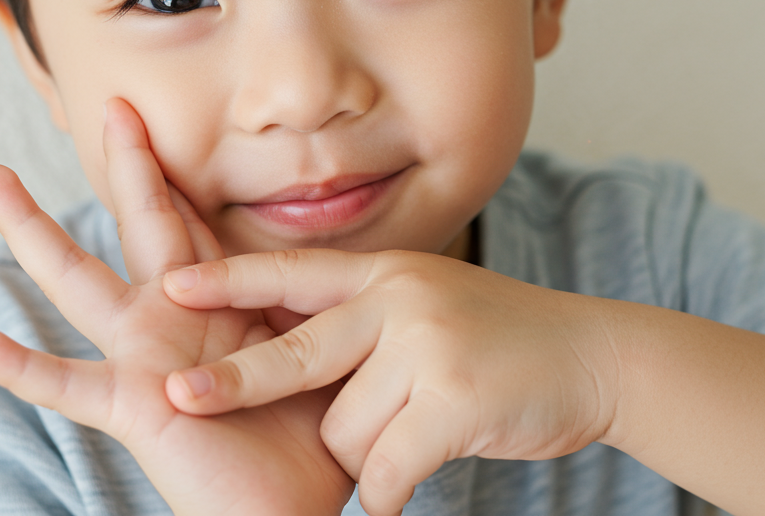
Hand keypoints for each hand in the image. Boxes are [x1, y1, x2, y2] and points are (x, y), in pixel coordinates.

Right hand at [0, 99, 352, 515]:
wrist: (299, 515)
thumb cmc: (313, 441)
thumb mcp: (319, 349)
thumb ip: (307, 303)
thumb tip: (340, 259)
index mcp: (219, 306)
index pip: (195, 223)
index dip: (178, 173)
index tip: (160, 119)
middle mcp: (173, 320)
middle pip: (144, 222)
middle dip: (128, 161)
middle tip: (113, 102)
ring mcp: (144, 358)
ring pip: (79, 279)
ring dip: (32, 227)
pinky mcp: (132, 406)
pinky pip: (65, 385)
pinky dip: (19, 366)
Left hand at [159, 249, 620, 515]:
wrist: (596, 355)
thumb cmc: (503, 337)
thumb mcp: (430, 301)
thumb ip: (370, 312)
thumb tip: (296, 335)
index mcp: (388, 272)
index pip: (292, 271)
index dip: (228, 281)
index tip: (168, 286)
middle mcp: (402, 298)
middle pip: (298, 352)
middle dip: (237, 385)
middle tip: (178, 403)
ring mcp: (429, 346)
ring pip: (345, 429)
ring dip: (367, 455)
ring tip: (413, 441)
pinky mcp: (454, 399)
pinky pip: (388, 467)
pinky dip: (391, 492)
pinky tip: (406, 490)